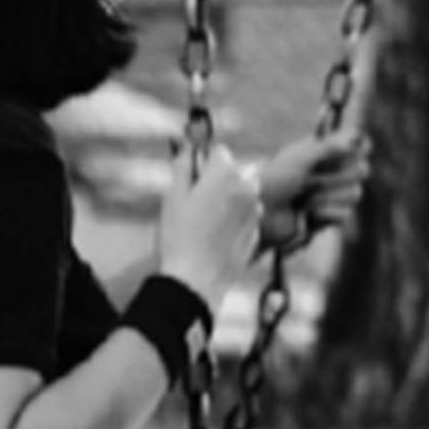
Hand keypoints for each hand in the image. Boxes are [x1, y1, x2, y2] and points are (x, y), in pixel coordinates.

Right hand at [155, 144, 262, 309]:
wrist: (195, 280)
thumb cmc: (179, 238)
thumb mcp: (172, 197)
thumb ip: (182, 166)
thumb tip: (188, 148)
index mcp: (225, 173)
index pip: (218, 151)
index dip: (202, 164)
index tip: (191, 178)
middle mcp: (247, 187)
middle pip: (235, 172)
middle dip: (219, 181)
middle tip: (196, 205)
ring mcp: (255, 211)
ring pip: (243, 195)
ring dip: (229, 202)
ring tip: (205, 225)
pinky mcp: (256, 232)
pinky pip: (245, 218)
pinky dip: (234, 223)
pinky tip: (214, 240)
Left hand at [255, 132, 368, 248]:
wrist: (258, 216)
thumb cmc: (274, 181)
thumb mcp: (300, 157)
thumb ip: (330, 146)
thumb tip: (357, 138)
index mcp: (322, 152)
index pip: (358, 145)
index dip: (359, 148)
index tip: (350, 151)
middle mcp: (328, 172)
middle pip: (362, 170)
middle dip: (339, 177)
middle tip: (311, 181)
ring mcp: (328, 196)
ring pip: (355, 194)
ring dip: (327, 197)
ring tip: (303, 200)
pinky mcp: (324, 218)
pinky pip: (344, 215)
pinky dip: (325, 214)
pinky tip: (307, 215)